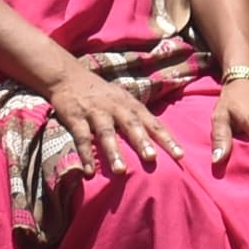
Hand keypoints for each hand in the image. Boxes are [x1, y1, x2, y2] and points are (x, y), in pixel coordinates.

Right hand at [44, 64, 170, 174]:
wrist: (69, 76)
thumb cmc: (103, 94)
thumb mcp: (124, 99)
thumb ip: (138, 117)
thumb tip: (159, 140)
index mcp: (131, 105)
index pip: (153, 123)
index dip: (166, 138)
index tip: (180, 155)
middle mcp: (116, 107)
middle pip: (132, 125)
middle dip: (142, 142)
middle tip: (152, 158)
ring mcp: (96, 112)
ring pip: (106, 132)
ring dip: (114, 151)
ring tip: (121, 171)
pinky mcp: (75, 117)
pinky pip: (81, 137)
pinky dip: (86, 155)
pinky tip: (90, 172)